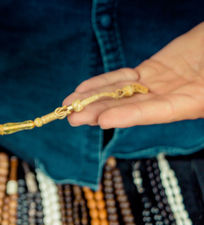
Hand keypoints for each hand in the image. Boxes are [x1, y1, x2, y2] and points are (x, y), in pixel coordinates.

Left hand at [64, 22, 203, 128]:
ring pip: (123, 92)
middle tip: (72, 118)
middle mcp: (172, 98)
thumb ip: (201, 94)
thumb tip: (177, 101)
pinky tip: (83, 89)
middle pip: (131, 106)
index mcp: (193, 103)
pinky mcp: (153, 70)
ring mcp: (160, 84)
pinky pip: (124, 77)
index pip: (157, 112)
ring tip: (69, 105)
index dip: (130, 115)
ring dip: (94, 98)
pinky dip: (104, 82)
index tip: (103, 120)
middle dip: (100, 112)